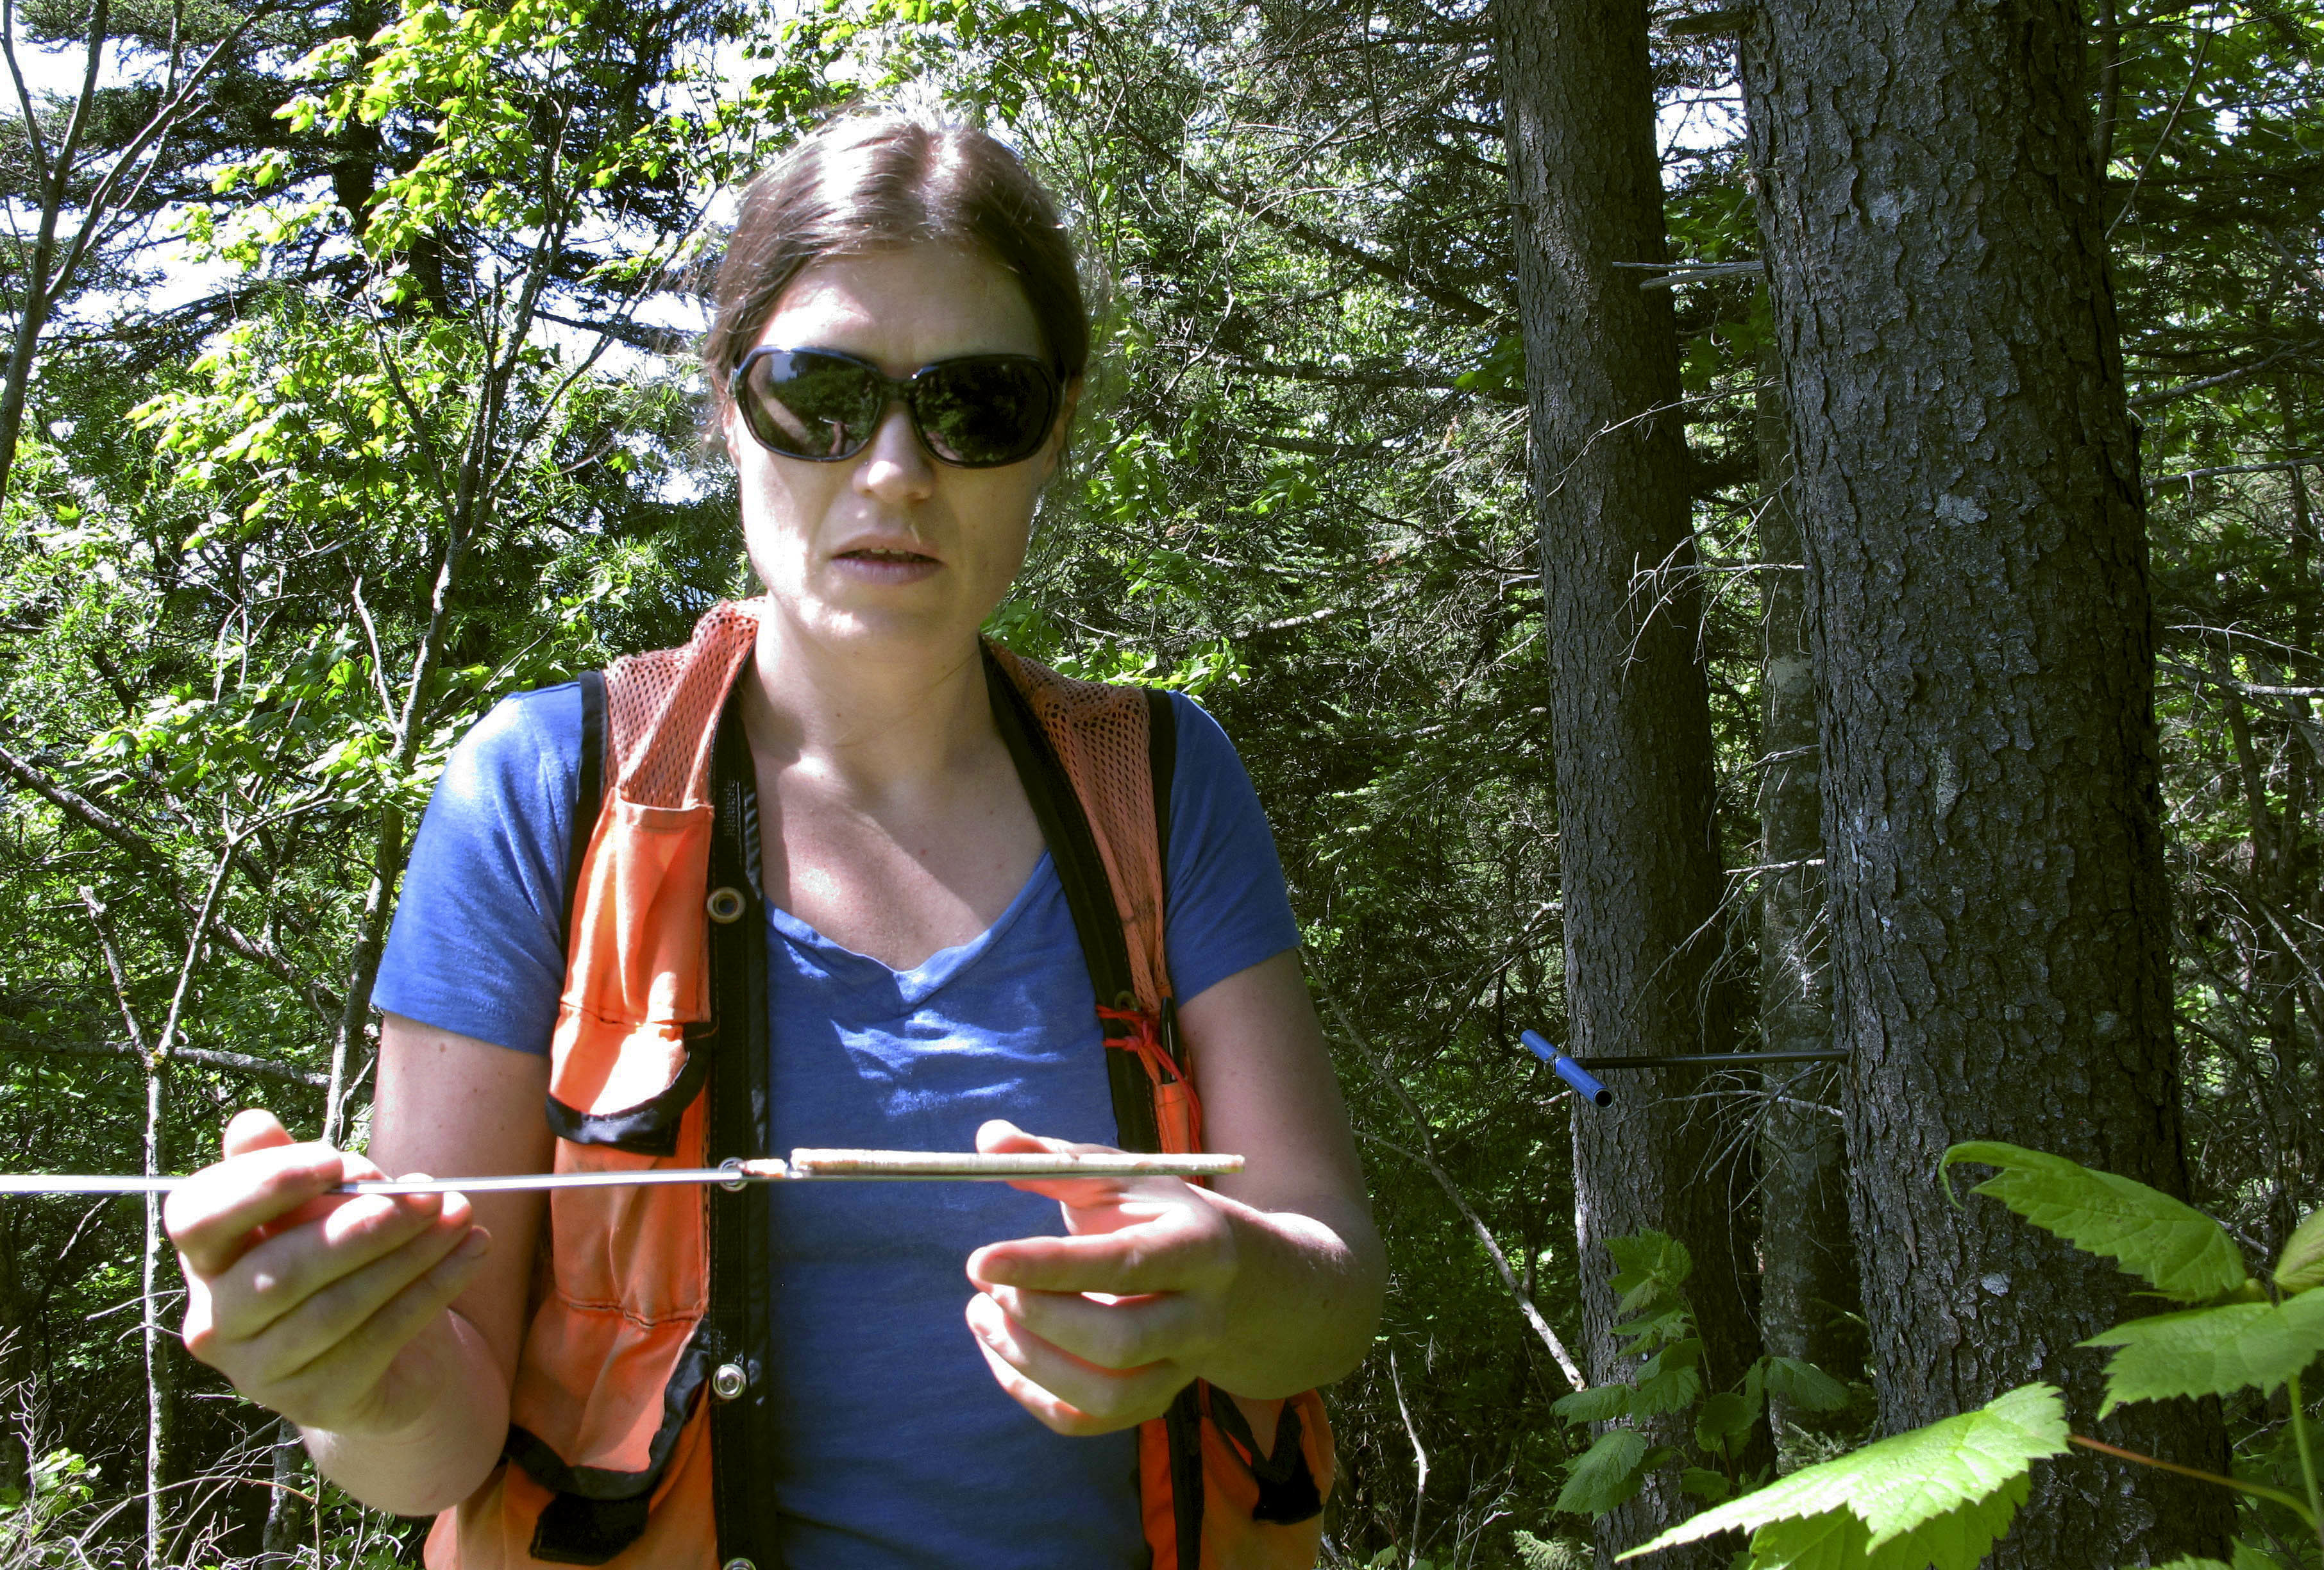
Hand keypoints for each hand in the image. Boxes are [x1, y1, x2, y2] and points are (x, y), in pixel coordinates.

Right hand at [167, 1108, 490, 1440]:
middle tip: (429, 1195)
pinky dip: (434, 1290)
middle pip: (277, 1271)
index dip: (263, 1186)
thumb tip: (250, 1125)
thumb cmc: (343, 1262)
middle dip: (362, 1226)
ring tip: (463, 1215)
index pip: (197, 1219)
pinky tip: (472, 1252)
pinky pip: (380, 1339)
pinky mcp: (317, 1400)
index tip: (339, 1159)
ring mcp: (261, 1371)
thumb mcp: (323, 1210)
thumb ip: (292, 1170)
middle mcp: (216, 1321)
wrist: (382, 1360)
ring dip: (410, 1255)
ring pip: (335, 1308)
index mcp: (207, 1259)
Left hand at [963, 1119, 1240, 1435]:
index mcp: (1198, 1247)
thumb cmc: (1155, 1215)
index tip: (980, 1258)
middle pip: (1119, 1341)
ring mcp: (1181, 1368)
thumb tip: (989, 1137)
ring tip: (980, 1314)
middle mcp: (1199, 1317)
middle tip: (985, 1283)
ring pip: (1105, 1393)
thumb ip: (1053, 1159)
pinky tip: (1000, 1349)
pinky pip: (1089, 1421)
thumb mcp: (1118, 1176)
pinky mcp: (1154, 1402)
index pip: (1123, 1264)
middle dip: (1038, 1317)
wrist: (1232, 1280)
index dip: (1048, 1266)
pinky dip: (1032, 1393)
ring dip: (1027, 1360)